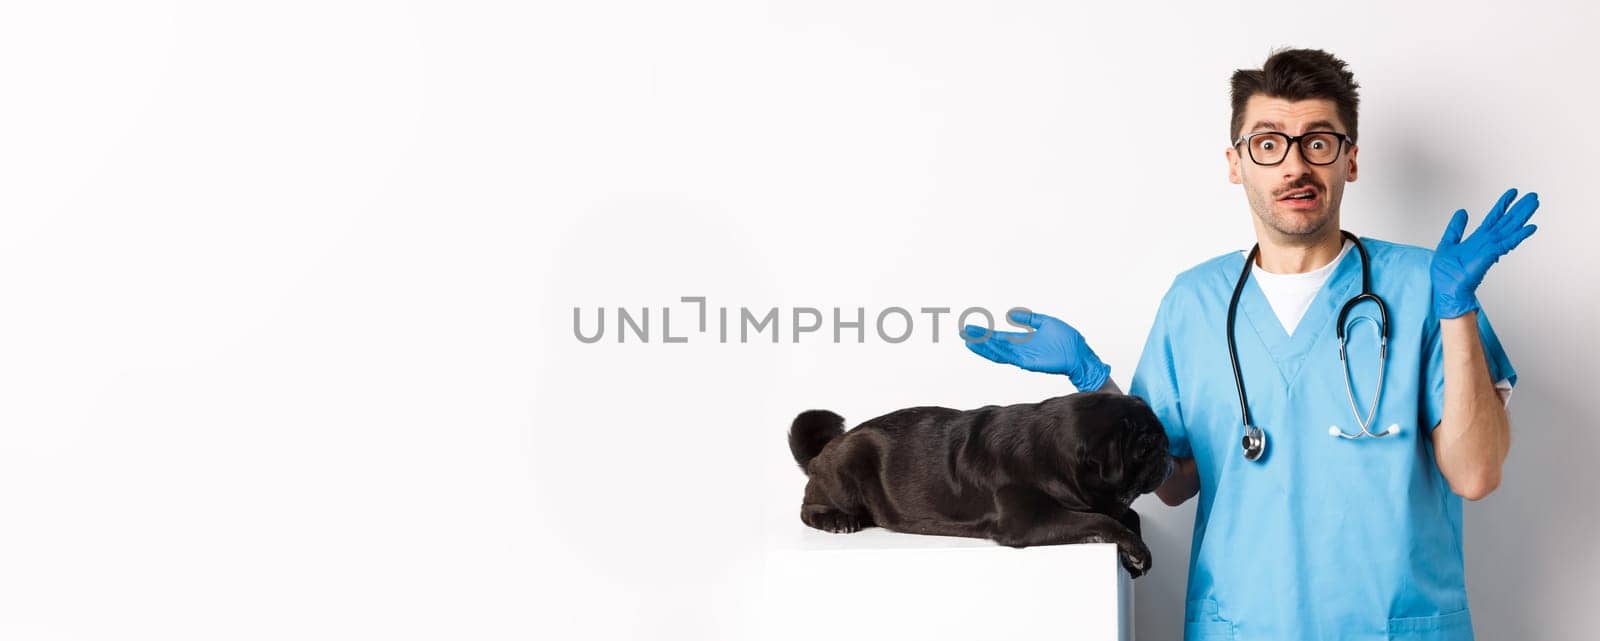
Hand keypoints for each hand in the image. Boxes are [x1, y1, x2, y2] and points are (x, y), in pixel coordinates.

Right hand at [963, 309, 1109, 391]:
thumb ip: (1029, 319)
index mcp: (1023, 341)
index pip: (999, 338)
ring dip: (983, 346)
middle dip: (978, 340)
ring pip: (998, 351)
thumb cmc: (1067, 340)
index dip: (985, 334)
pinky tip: (986, 344)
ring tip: (969, 340)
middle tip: (963, 333)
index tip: (971, 329)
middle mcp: (1020, 350)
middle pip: (994, 345)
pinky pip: (1009, 356)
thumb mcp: (1045, 322)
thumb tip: (1011, 314)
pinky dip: (996, 350)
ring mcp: (1023, 357)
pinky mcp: (1028, 362)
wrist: (1080, 354)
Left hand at [1432, 187, 1539, 318]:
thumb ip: (1455, 228)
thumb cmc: (1447, 274)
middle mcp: (1487, 242)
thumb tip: (1462, 211)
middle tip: (1533, 196)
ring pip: (1509, 229)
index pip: (1493, 218)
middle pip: (1506, 222)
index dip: (1503, 204)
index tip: (1513, 192)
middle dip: (1519, 208)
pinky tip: (1530, 227)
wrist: (1447, 291)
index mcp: (1477, 239)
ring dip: (1522, 216)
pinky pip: (1506, 244)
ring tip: (1534, 203)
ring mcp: (1489, 249)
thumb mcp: (1447, 244)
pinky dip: (1518, 236)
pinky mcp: (1489, 256)